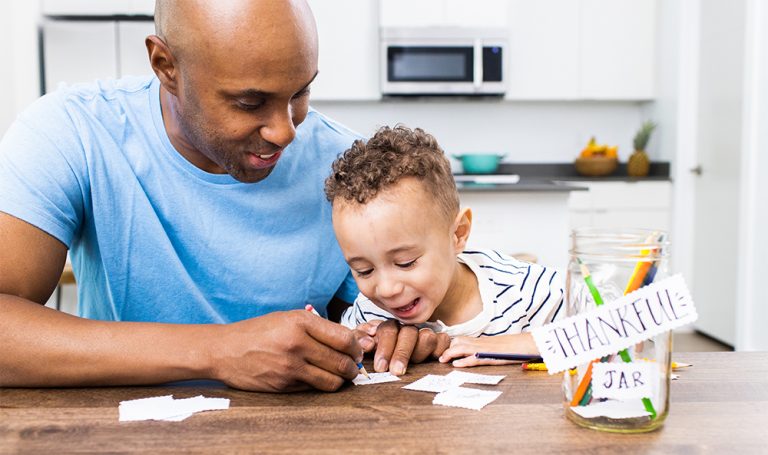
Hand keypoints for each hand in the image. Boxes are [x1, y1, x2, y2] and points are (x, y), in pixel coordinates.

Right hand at [210, 310, 364, 391]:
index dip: (355, 347)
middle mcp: (297, 343)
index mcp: (300, 322)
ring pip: (332, 381)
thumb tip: (349, 341)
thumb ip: (317, 327)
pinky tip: (317, 378)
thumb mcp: (288, 318)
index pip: (344, 338)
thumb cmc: (258, 331)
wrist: (225, 350)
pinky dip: (320, 385)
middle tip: (352, 366)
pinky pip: (313, 388)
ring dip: (341, 380)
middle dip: (352, 367)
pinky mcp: (284, 385)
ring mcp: (290, 366)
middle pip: (341, 362)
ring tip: (339, 375)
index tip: (356, 350)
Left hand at [356, 320, 449, 374]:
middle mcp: (407, 329)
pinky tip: (435, 360)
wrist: (394, 361)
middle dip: (402, 353)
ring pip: (427, 336)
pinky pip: (443, 341)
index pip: (388, 329)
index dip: (385, 348)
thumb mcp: (363, 346)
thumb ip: (360, 339)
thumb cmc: (376, 354)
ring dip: (420, 352)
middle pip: (408, 333)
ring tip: (414, 365)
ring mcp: (423, 335)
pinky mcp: (438, 342)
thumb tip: (368, 343)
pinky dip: (440, 350)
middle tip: (396, 371)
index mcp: (389, 327)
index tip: (381, 367)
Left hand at [439, 334, 538, 367]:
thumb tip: (476, 356)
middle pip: (460, 341)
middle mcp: (483, 343)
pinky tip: (456, 364)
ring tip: (442, 360)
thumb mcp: (498, 349)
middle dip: (448, 348)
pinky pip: (475, 358)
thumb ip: (487, 350)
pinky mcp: (492, 356)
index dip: (452, 344)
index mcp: (484, 341)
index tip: (443, 350)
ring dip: (451, 354)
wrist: (530, 344)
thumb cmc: (517, 347)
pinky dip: (464, 361)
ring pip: (464, 348)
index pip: (463, 339)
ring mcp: (486, 349)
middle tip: (439, 356)